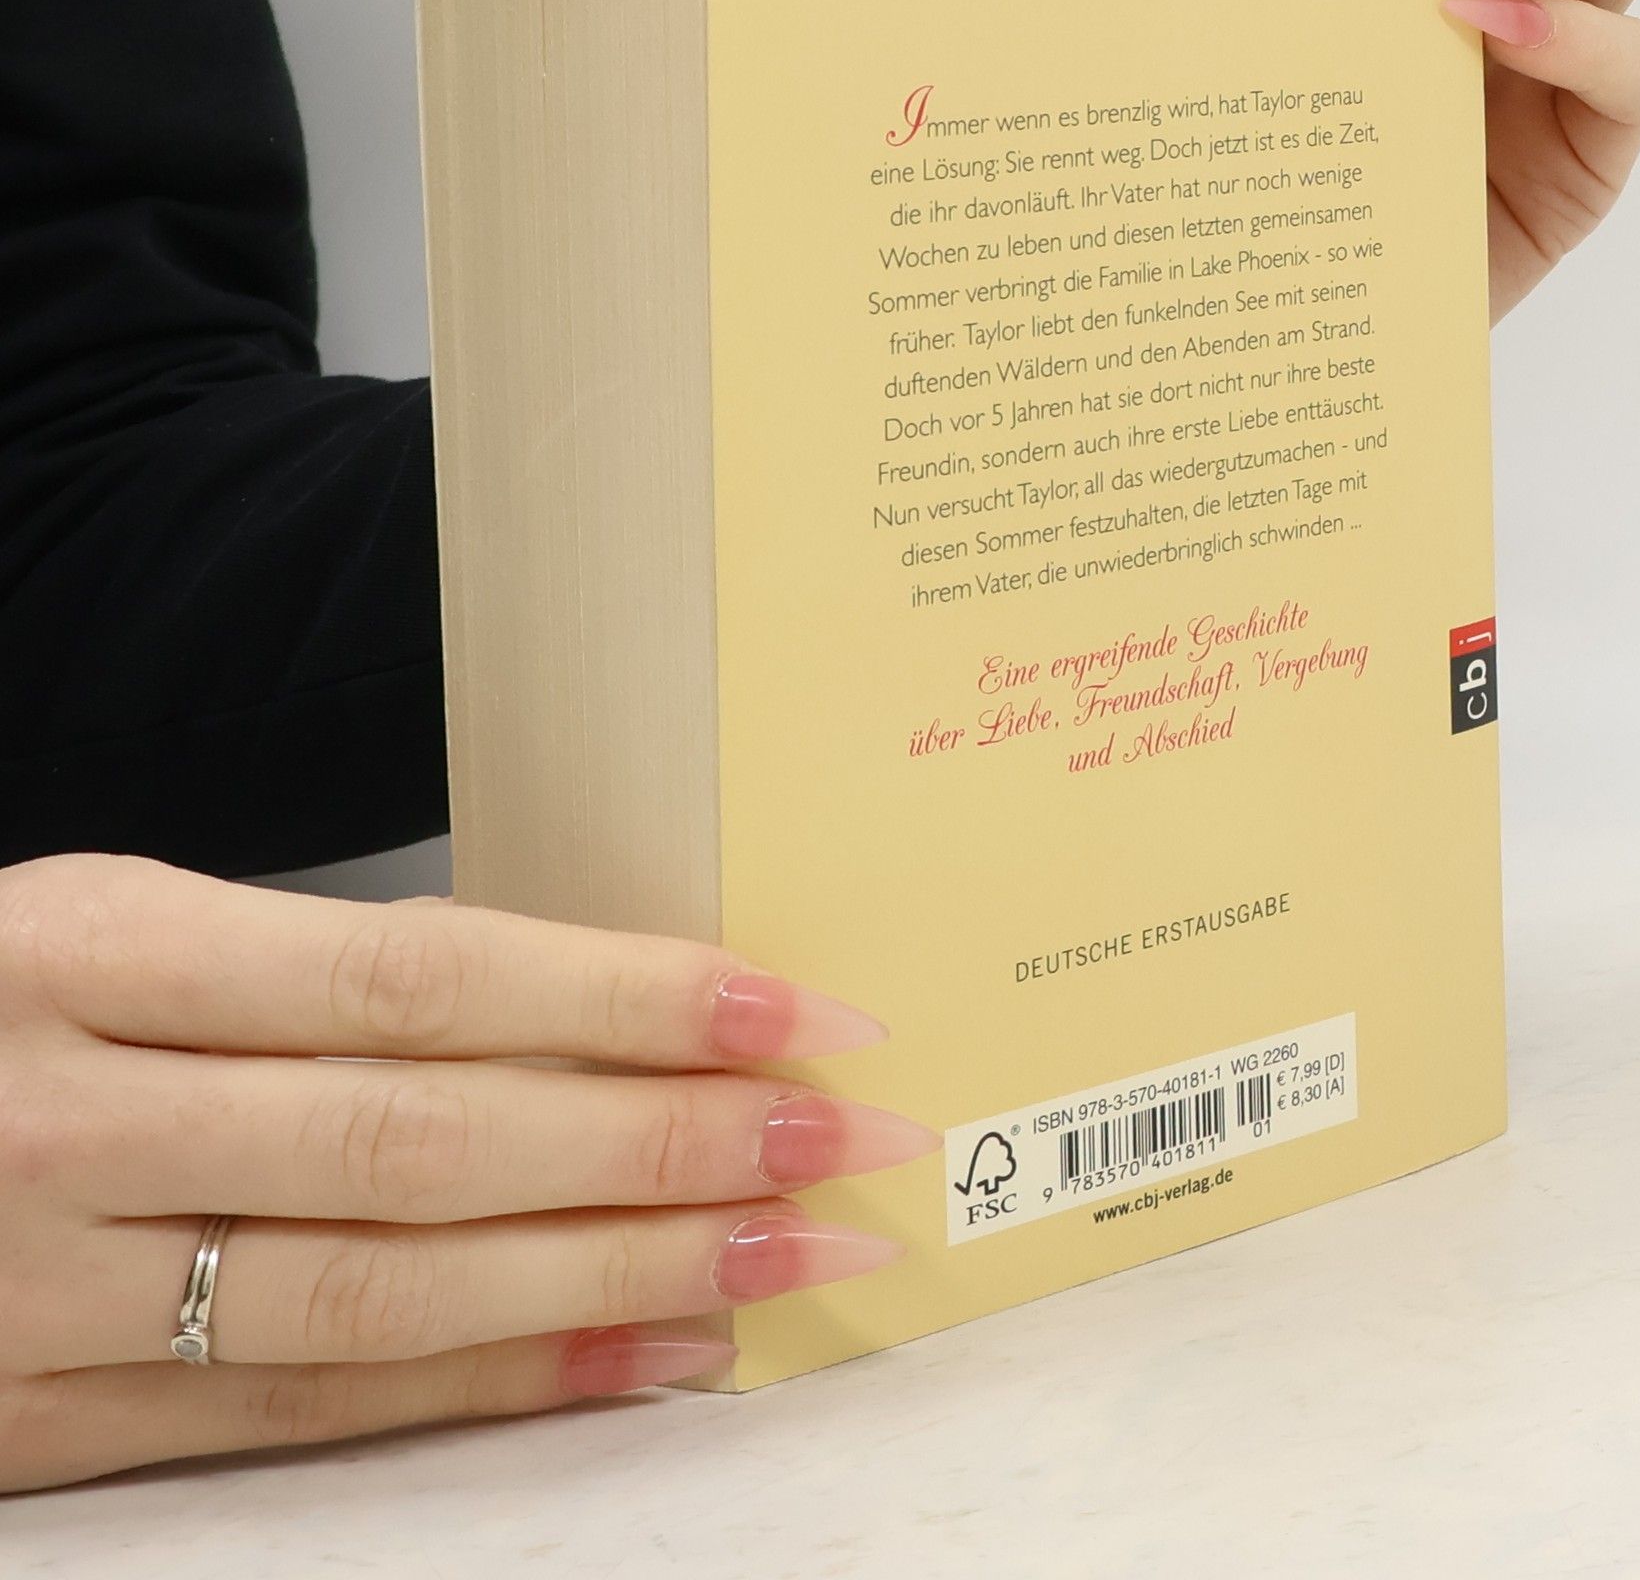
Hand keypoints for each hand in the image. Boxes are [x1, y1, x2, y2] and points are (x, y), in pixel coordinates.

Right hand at [0, 854, 929, 1491]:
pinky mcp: (49, 1421)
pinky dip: (506, 1388)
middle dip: (667, 1144)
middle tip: (846, 1138)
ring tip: (794, 1254)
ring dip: (623, 1277)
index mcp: (95, 948)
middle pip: (430, 1143)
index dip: (622, 1001)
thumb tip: (585, 1017)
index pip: (420, 978)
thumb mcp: (117, 932)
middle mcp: (73, 1123)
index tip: (790, 1010)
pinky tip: (655, 1355)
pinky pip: (314, 1412)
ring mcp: (49, 1291)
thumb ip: (316, 977)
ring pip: (390, 1293)